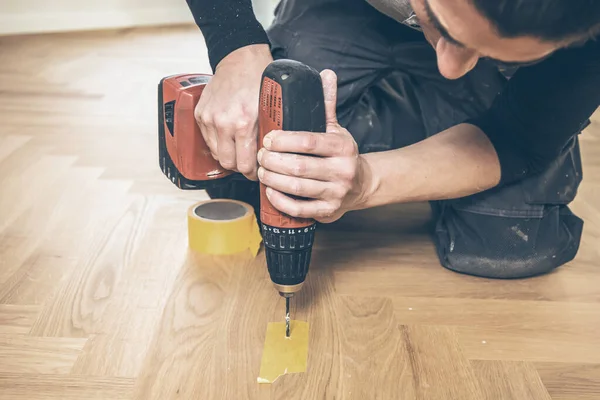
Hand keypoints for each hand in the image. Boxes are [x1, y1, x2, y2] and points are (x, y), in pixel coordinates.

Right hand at [194, 44, 272, 179]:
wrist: (240, 59)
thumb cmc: (259, 80)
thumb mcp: (270, 110)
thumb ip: (267, 135)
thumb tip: (268, 157)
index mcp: (243, 123)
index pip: (245, 164)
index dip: (252, 172)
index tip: (256, 172)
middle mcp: (223, 123)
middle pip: (229, 164)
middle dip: (240, 167)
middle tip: (249, 164)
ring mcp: (209, 119)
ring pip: (217, 155)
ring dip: (228, 156)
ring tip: (239, 151)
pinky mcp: (200, 115)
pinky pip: (208, 141)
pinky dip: (217, 143)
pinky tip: (228, 138)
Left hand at [256, 69, 370, 222]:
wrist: (362, 185)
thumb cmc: (341, 155)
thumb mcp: (336, 129)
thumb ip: (327, 104)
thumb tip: (326, 74)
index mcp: (343, 147)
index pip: (309, 142)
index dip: (284, 140)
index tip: (268, 138)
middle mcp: (343, 171)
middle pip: (300, 166)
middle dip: (273, 161)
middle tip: (261, 156)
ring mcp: (336, 193)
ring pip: (298, 188)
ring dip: (274, 180)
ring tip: (261, 172)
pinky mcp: (328, 211)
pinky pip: (300, 208)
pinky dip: (281, 201)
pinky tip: (270, 191)